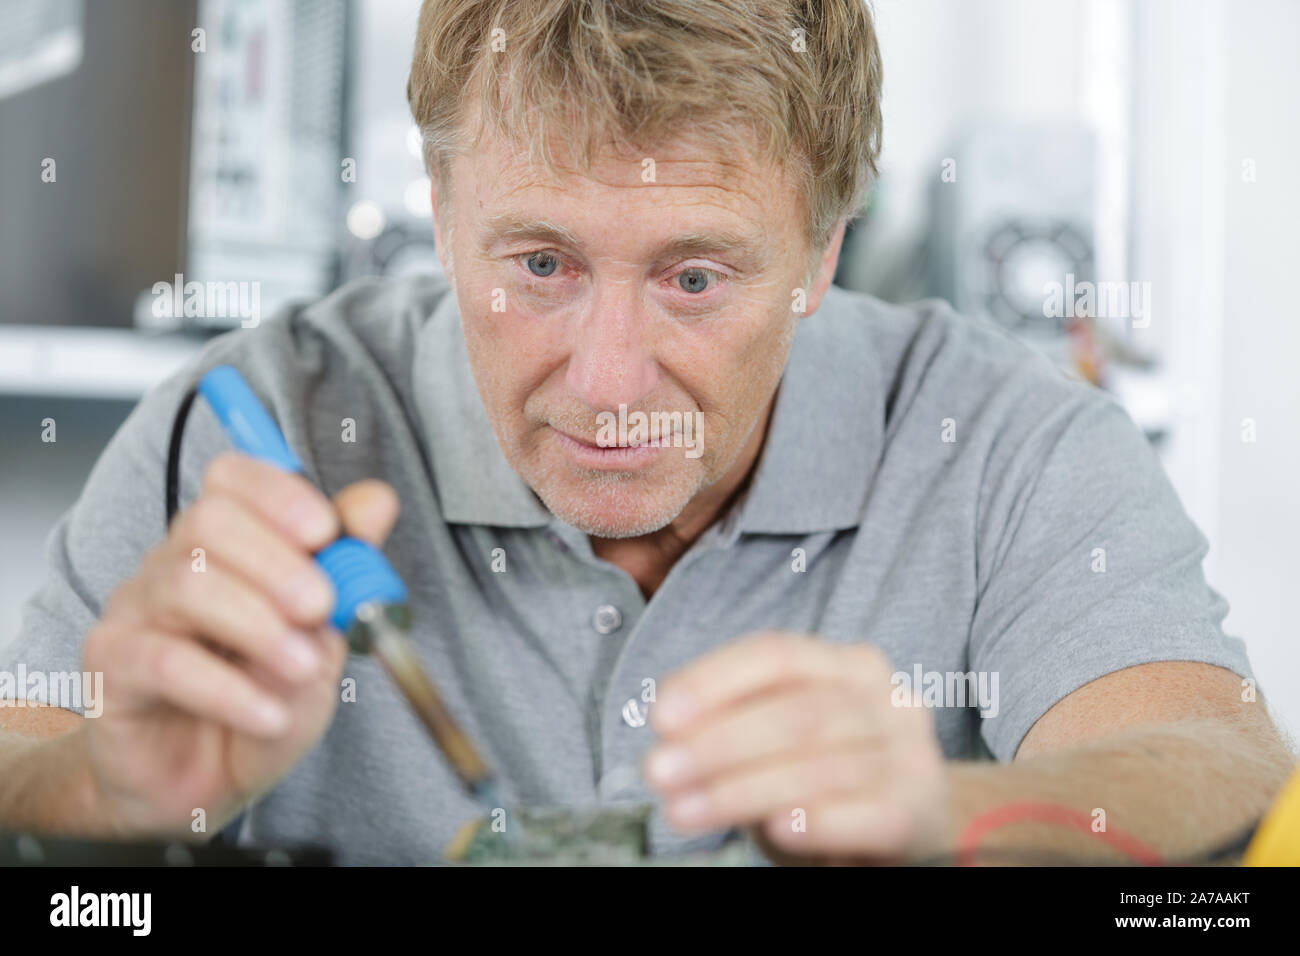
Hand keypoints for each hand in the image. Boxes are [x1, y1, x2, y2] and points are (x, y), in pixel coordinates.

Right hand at [81, 451, 398, 836]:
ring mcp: (137, 611)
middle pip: (209, 521)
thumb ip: (348, 568)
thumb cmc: (264, 695)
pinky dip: (229, 690)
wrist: (209, 779)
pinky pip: (165, 662)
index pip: (233, 478)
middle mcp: (173, 563)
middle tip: (321, 608)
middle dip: (277, 562)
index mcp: (226, 542)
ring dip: (260, 626)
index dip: (279, 495)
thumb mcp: (324, 632)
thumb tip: (377, 501)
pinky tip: (269, 714)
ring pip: (187, 585)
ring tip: (303, 668)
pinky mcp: (113, 668)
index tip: (325, 532)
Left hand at [643, 632, 948, 863]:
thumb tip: (670, 731)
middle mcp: (887, 700)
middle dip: (716, 743)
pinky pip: (865, 817)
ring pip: (820, 767)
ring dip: (740, 790)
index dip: (713, 681)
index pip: (777, 655)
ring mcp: (909, 757)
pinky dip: (814, 822)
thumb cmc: (829, 771)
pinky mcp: (917, 814)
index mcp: (850, 664)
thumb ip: (735, 720)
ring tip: (684, 810)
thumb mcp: (780, 734)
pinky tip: (773, 829)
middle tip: (659, 771)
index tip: (660, 717)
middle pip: (796, 712)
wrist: (915, 819)